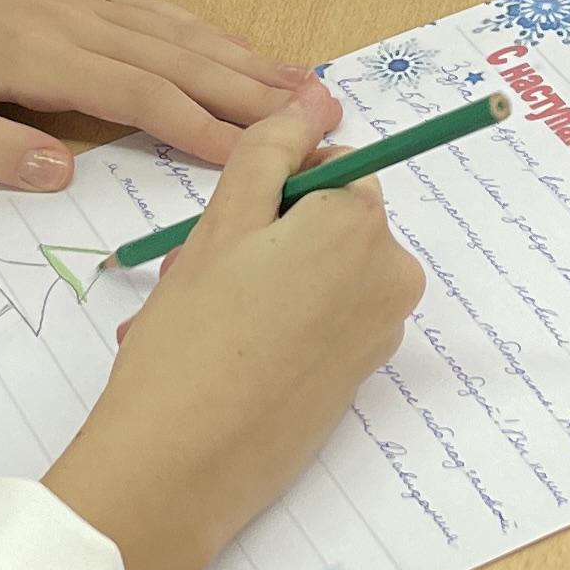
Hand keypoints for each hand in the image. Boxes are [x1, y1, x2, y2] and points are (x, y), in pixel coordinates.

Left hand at [0, 0, 307, 189]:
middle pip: (180, 60)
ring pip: (177, 30)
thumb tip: (59, 176)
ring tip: (304, 82)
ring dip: (243, 57)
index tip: (261, 158)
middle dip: (254, 90)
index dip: (204, 127)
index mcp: (38, 58)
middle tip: (322, 115)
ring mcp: (79, 0)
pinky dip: (203, 28)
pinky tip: (235, 45)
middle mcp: (73, 21)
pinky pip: (153, 9)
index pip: (141, 96)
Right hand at [42, 85, 425, 569]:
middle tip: (198, 277)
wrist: (178, 471)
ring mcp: (378, 337)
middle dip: (262, 237)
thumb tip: (316, 97)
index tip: (228, 226)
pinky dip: (270, 326)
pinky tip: (214, 354)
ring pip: (315, 272)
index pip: (332, 168)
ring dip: (255, 281)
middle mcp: (390, 279)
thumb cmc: (190, 343)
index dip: (273, 188)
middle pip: (326, 221)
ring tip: (195, 318)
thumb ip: (272, 151)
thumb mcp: (221, 225)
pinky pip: (317, 324)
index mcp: (364, 228)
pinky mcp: (356, 381)